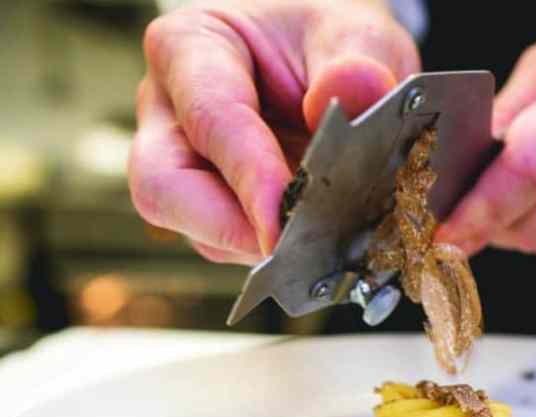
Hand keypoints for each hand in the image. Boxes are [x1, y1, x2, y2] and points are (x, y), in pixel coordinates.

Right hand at [129, 0, 419, 264]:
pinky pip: (231, 244)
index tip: (284, 221)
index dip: (249, 176)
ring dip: (260, 244)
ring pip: (199, 229)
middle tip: (295, 247)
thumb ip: (357, 59)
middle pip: (164, 188)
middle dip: (228, 228)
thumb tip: (354, 92)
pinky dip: (275, 250)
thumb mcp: (355, 32)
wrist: (335, 60)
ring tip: (324, 231)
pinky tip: (318, 236)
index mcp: (190, 48)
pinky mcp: (215, 208)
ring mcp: (187, 167)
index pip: (210, 119)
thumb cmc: (329, 41)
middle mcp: (171, 112)